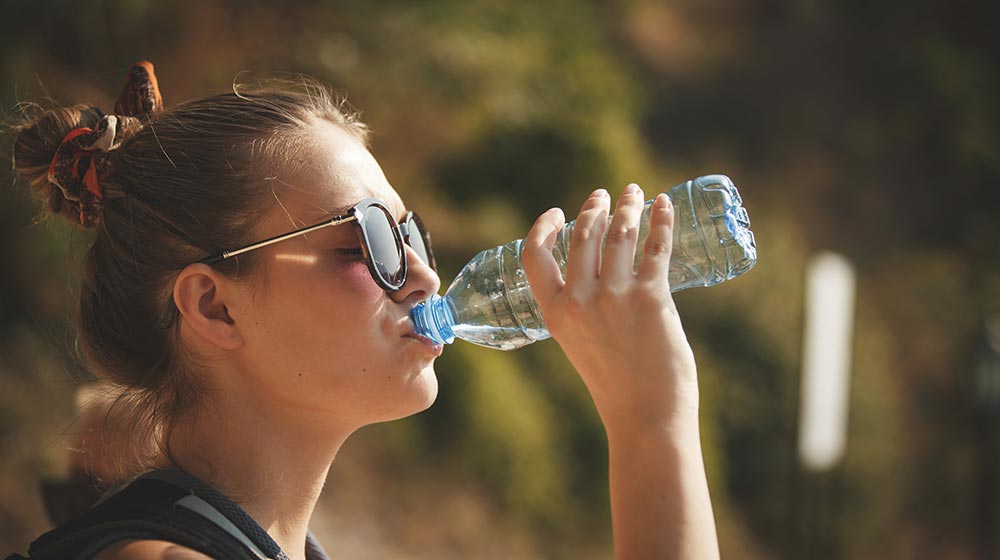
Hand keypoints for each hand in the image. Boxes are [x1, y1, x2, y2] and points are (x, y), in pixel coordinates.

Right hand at [521, 184, 698, 430]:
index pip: (535, 256)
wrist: (646, 417)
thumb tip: (603, 270)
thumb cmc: (617, 385)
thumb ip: (582, 308)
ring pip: (619, 234)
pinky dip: (661, 221)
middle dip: (595, 207)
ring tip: (635, 194)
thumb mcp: (580, 343)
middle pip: (583, 236)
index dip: (544, 227)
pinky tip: (664, 205)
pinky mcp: (651, 299)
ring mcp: (614, 298)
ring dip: (628, 207)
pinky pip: (656, 248)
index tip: (559, 212)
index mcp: (555, 313)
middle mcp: (579, 301)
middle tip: (607, 195)